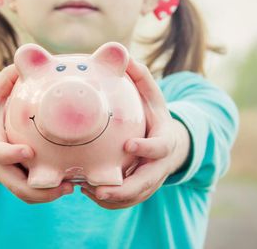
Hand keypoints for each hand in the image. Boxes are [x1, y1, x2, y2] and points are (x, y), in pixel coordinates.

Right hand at [0, 64, 73, 203]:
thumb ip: (7, 78)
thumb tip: (29, 58)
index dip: (10, 154)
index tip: (28, 152)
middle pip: (14, 185)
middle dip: (38, 190)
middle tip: (66, 184)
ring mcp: (5, 175)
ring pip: (24, 194)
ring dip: (47, 196)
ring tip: (73, 187)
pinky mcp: (14, 179)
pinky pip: (29, 191)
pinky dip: (47, 192)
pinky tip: (71, 183)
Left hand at [79, 59, 189, 208]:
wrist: (171, 143)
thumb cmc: (155, 116)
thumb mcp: (153, 96)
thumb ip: (141, 78)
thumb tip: (124, 55)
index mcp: (164, 141)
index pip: (158, 148)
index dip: (145, 149)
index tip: (128, 146)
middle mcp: (159, 165)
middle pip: (145, 184)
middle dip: (123, 190)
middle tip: (98, 188)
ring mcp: (151, 181)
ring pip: (133, 197)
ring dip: (110, 197)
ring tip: (86, 189)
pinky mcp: (141, 190)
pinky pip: (125, 202)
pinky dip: (108, 201)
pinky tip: (87, 192)